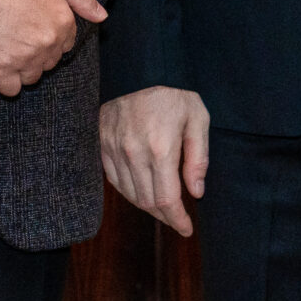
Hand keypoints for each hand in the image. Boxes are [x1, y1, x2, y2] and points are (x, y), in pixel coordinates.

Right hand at [0, 0, 106, 96]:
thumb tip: (102, 17)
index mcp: (63, 21)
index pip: (66, 44)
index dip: (52, 38)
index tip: (36, 30)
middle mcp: (48, 43)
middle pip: (49, 62)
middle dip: (39, 54)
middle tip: (20, 39)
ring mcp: (24, 57)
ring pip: (31, 77)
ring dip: (23, 69)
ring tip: (8, 51)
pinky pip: (10, 88)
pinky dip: (6, 81)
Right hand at [100, 87, 210, 235]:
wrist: (137, 70)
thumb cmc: (174, 95)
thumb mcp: (198, 118)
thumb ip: (198, 157)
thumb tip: (196, 192)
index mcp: (160, 148)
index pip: (166, 199)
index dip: (177, 219)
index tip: (187, 229)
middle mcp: (133, 153)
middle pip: (148, 202)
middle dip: (166, 217)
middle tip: (179, 220)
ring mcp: (114, 150)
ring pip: (131, 195)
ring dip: (149, 207)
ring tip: (165, 208)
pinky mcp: (102, 147)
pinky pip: (115, 182)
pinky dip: (131, 193)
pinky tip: (144, 192)